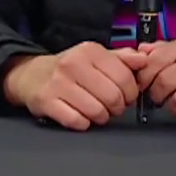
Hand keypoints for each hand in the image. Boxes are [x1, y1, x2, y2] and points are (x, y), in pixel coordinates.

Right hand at [2, 42, 150, 130]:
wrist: (30, 75)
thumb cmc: (69, 69)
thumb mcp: (94, 57)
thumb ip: (122, 59)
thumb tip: (145, 59)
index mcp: (89, 51)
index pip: (125, 77)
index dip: (130, 92)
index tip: (124, 95)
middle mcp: (73, 64)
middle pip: (113, 96)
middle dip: (117, 107)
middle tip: (111, 107)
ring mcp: (58, 83)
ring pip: (96, 112)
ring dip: (101, 117)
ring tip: (95, 111)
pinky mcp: (46, 101)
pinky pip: (77, 121)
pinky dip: (82, 123)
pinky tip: (79, 116)